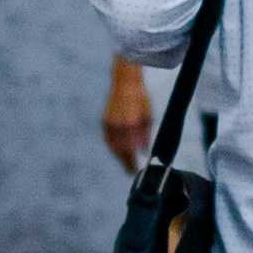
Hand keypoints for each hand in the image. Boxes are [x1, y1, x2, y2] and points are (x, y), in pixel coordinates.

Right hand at [100, 58, 153, 175]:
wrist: (124, 81)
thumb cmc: (140, 98)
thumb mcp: (147, 115)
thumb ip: (146, 134)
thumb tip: (145, 151)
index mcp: (129, 124)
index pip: (131, 149)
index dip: (134, 160)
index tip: (138, 169)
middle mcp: (117, 125)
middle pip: (121, 150)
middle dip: (126, 162)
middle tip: (132, 171)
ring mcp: (109, 123)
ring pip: (113, 146)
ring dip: (119, 156)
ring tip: (126, 164)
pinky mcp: (105, 121)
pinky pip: (108, 139)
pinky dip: (113, 147)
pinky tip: (118, 152)